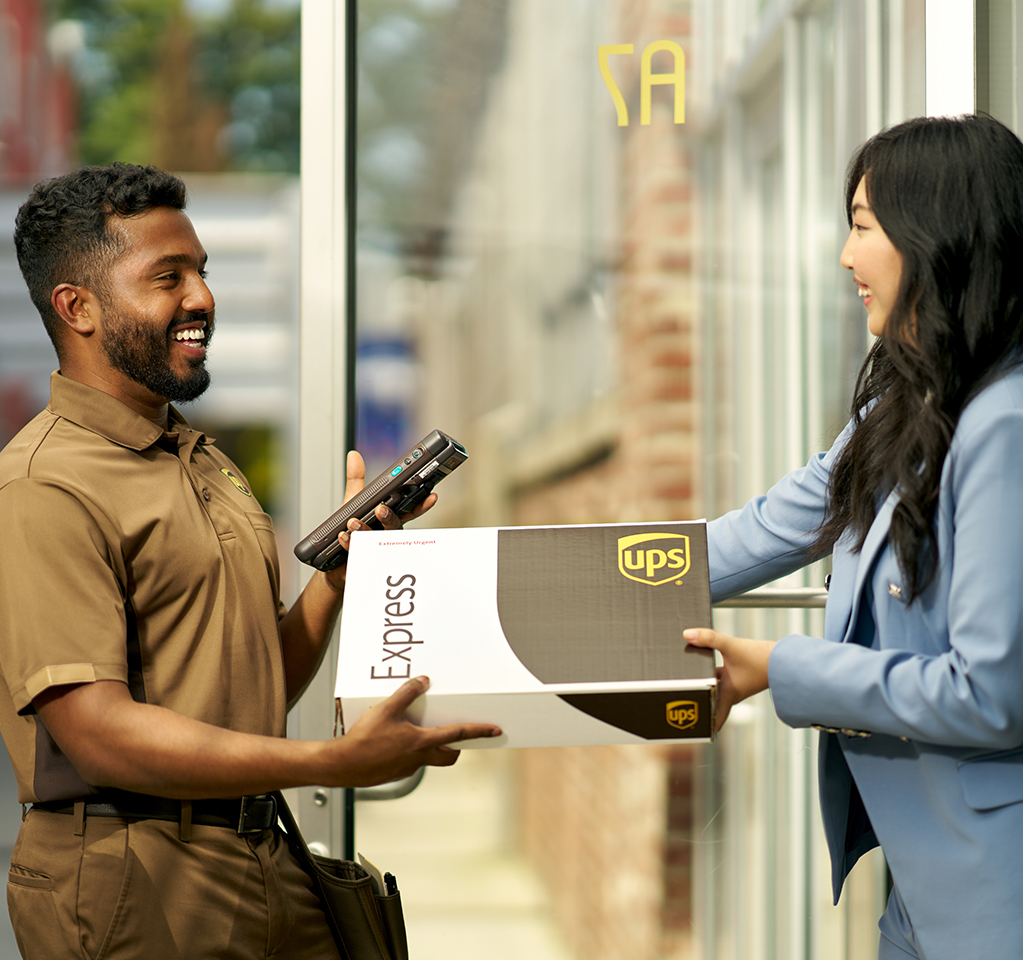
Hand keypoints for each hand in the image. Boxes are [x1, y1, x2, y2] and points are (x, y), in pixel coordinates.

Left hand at [323, 450, 438, 588]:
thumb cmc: (349, 531)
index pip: (409, 511)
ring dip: (365, 531)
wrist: (334, 561)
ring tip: (353, 522)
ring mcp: (376, 549)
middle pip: (395, 527)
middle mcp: (386, 535)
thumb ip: (356, 479)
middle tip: (381, 508)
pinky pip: (358, 553)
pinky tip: (343, 536)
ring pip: (376, 541)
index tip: (431, 496)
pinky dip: (350, 543)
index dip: (421, 505)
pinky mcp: (363, 561)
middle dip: (390, 517)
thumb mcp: (353, 502)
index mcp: (388, 519)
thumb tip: (353, 455)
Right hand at [330, 676, 501, 785]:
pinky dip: (411, 752)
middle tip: (459, 736)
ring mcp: (407, 768)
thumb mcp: (386, 709)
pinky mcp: (394, 773)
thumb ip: (406, 693)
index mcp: (421, 742)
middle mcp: (418, 758)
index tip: (495, 730)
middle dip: (458, 747)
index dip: (479, 731)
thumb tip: (423, 681)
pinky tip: (394, 741)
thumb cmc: (363, 740)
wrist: (341, 766)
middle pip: (449, 755)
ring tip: (420, 731)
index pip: (458, 734)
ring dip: (432, 747)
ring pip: (429, 759)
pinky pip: (410, 762)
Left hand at [683, 628, 776, 730]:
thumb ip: (710, 639)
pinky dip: (713, 674)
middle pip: (710, 701)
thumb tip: (687, 634)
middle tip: (681, 700)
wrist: (786, 657)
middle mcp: (732, 692)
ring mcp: (737, 684)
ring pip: (716, 688)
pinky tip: (704, 664)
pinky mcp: (740, 675)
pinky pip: (722, 678)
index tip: (693, 730)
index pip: (713, 716)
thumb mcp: (733, 646)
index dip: (703, 724)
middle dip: (698, 700)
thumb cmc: (763, 659)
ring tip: (686, 680)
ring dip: (705, 685)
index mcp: (728, 693)